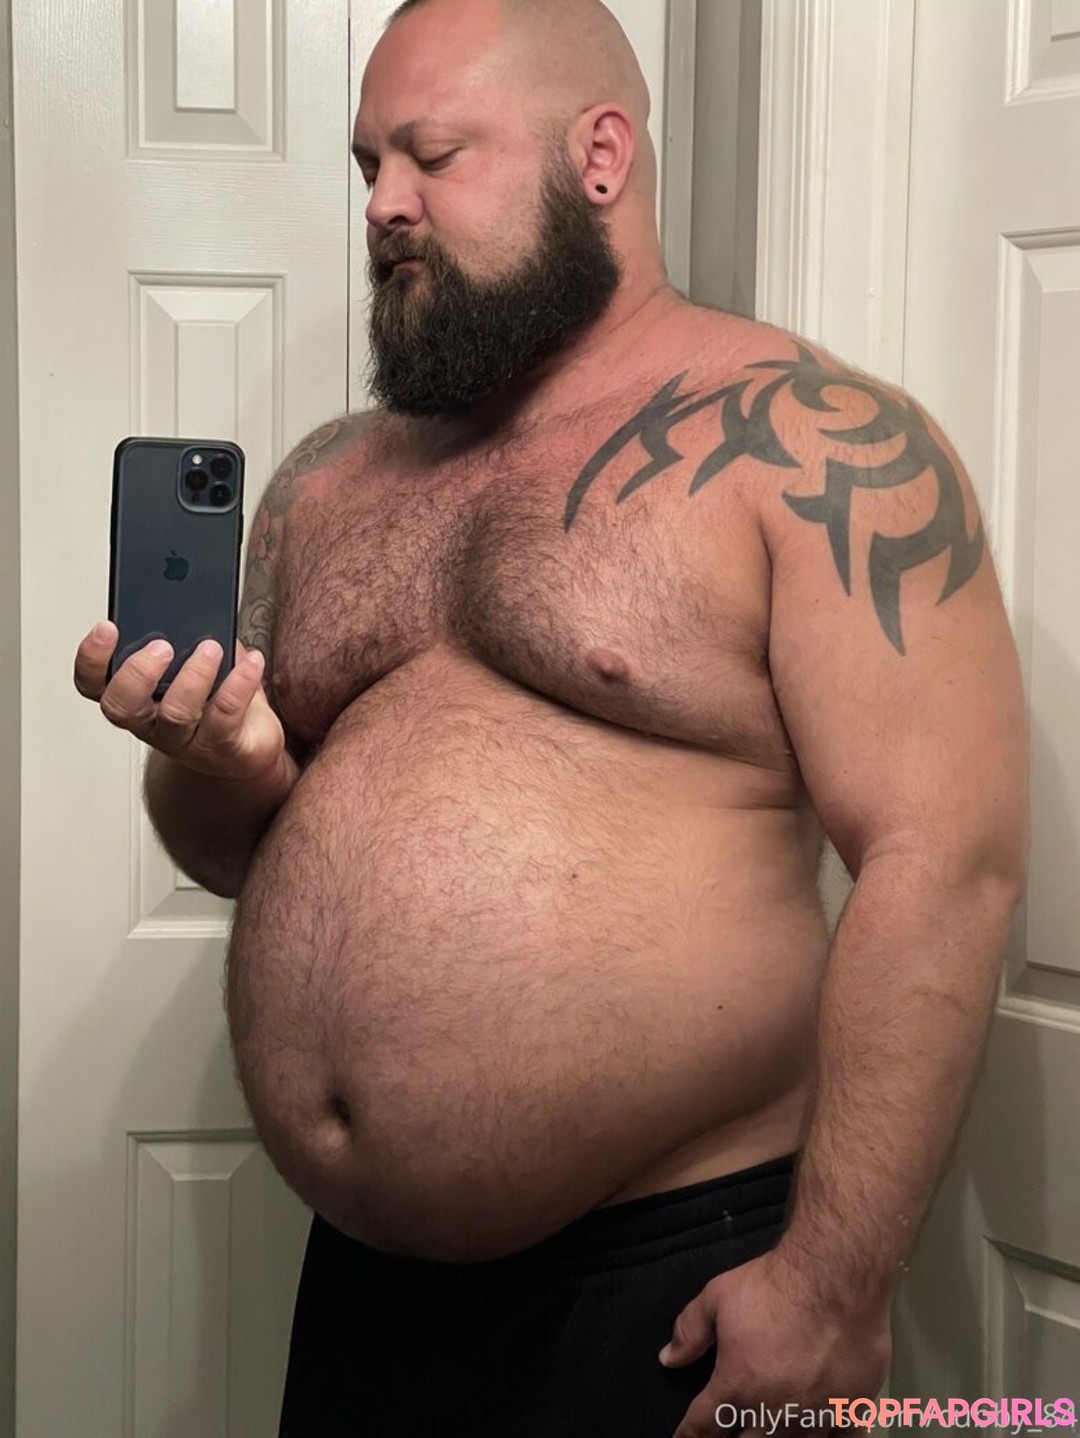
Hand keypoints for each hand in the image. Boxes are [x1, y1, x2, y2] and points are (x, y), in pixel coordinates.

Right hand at [74, 621, 287, 783]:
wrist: (249, 747)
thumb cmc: (215, 701)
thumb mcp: (194, 662)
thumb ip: (188, 638)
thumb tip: (197, 608)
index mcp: (135, 696)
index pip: (93, 684)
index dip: (91, 659)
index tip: (106, 628)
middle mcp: (150, 722)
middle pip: (122, 706)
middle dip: (138, 672)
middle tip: (161, 646)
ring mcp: (184, 739)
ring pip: (175, 713)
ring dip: (193, 676)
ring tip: (211, 649)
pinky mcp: (221, 747)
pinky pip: (225, 716)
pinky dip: (239, 683)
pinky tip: (252, 661)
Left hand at [659, 1246, 891, 1436]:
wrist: (836, 1278)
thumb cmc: (774, 1287)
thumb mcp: (718, 1297)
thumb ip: (690, 1330)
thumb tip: (668, 1358)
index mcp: (737, 1388)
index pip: (703, 1426)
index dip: (690, 1434)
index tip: (685, 1437)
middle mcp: (773, 1414)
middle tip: (728, 1428)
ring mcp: (815, 1419)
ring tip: (767, 1431)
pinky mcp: (851, 1412)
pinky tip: (820, 1435)